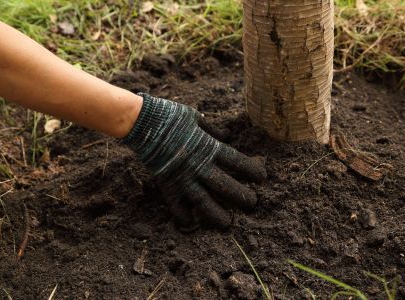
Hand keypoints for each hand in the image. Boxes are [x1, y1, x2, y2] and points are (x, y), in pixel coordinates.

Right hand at [122, 93, 266, 229]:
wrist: (142, 121)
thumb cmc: (170, 115)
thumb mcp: (196, 118)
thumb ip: (212, 130)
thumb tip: (226, 136)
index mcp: (209, 147)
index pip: (238, 162)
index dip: (253, 170)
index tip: (262, 178)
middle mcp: (200, 165)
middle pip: (226, 185)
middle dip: (242, 196)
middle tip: (252, 204)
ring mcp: (183, 177)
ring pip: (204, 202)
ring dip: (217, 214)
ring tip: (227, 223)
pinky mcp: (167, 184)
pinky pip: (177, 205)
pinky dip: (184, 215)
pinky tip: (191, 222)